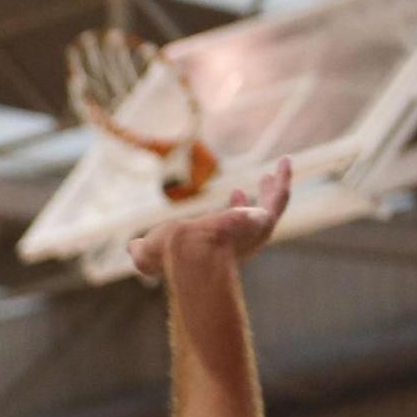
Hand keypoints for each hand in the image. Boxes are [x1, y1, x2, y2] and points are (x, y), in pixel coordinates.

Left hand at [129, 156, 290, 280]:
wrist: (190, 255)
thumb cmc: (169, 256)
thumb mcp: (148, 252)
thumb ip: (140, 250)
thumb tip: (131, 247)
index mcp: (216, 247)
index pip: (230, 226)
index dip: (234, 208)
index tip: (236, 190)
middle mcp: (239, 241)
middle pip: (253, 217)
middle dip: (255, 200)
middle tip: (259, 180)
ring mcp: (253, 232)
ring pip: (272, 205)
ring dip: (276, 187)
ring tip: (280, 168)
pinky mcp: (263, 222)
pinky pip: (280, 197)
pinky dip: (284, 179)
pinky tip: (286, 161)